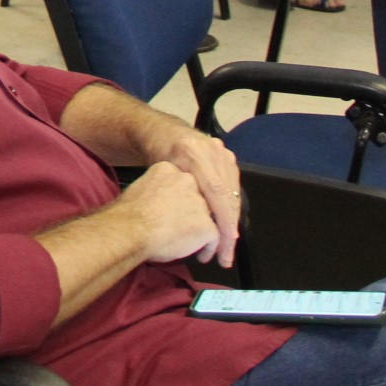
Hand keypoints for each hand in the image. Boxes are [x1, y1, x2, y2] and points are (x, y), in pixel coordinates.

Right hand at [118, 160, 222, 265]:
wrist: (130, 230)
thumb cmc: (127, 214)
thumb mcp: (139, 189)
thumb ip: (155, 191)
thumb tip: (158, 203)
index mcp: (168, 169)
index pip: (182, 182)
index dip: (180, 199)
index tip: (174, 211)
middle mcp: (188, 182)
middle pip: (198, 198)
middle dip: (194, 213)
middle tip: (184, 228)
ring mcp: (201, 203)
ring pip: (209, 218)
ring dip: (202, 231)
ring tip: (193, 244)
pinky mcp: (207, 225)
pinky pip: (215, 238)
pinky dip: (208, 248)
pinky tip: (200, 255)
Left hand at [148, 128, 241, 269]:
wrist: (160, 131)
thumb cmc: (153, 156)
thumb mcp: (159, 173)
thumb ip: (177, 194)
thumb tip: (192, 224)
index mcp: (194, 154)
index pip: (217, 193)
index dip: (223, 221)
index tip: (225, 244)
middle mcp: (212, 150)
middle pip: (229, 195)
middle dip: (229, 227)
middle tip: (225, 254)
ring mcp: (222, 151)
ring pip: (233, 193)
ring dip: (231, 220)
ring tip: (225, 246)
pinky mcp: (226, 156)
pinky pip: (231, 186)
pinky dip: (228, 207)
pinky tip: (224, 226)